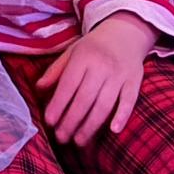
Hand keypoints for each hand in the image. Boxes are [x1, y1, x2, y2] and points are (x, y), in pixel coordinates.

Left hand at [38, 13, 157, 144]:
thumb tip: (38, 88)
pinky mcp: (135, 81)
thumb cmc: (93, 47)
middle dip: (71, 120)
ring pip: (104, 104)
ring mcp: (120, 74)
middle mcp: (102, 65)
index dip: (58, 104)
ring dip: (91, 125)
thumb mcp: (72, 52)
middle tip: (61, 138)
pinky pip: (129, 100)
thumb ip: (56, 71)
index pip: (68, 85)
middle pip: (85, 98)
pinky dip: (122, 115)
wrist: (125, 32)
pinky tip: (113, 130)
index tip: (49, 121)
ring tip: (78, 141)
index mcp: (83, 57)